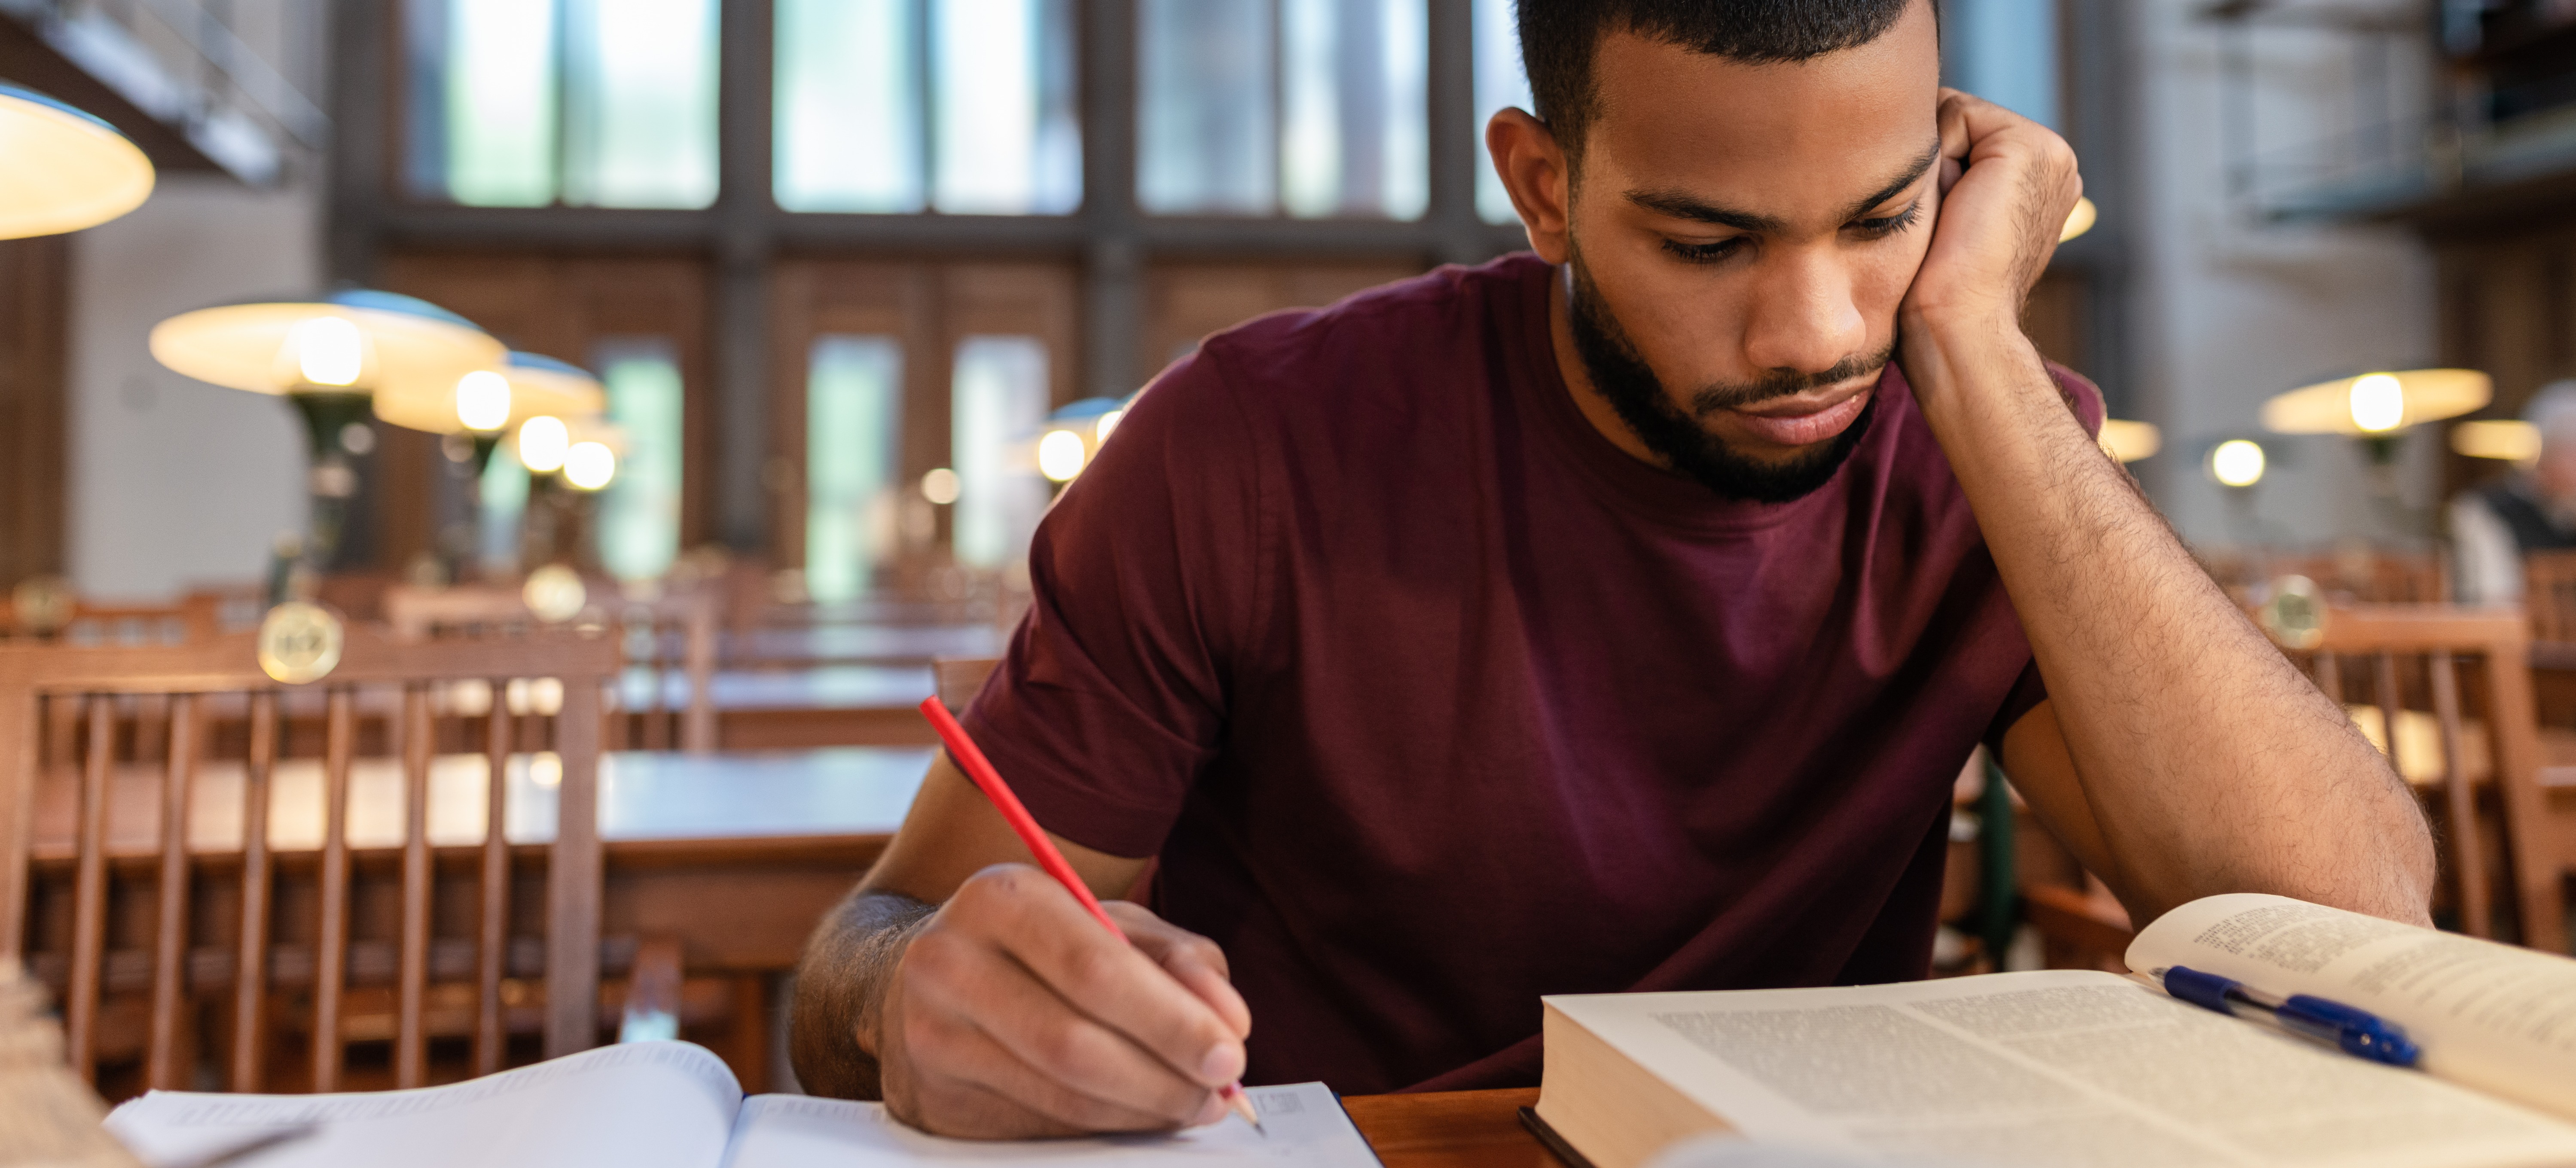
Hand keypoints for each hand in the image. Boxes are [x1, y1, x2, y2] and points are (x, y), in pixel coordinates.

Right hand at [869, 864, 1251, 1137]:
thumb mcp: (1111, 923)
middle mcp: (951, 963)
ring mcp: (932, 1035)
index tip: (1229, 1053)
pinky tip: (1134, 1113)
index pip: (1095, 969)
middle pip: (1073, 1043)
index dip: (1170, 1021)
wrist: (930, 974)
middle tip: (1217, 1093)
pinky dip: (1102, 1127)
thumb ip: (1178, 959)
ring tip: (1188, 1103)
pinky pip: (1037, 1126)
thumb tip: (1228, 1020)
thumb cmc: (1038, 944)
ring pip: (1058, 1095)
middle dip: (1162, 1077)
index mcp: (1003, 898)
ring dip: (1140, 1110)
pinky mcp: (934, 1097)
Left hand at [1901, 89, 2081, 333]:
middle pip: (1956, 119)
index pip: (1963, 133)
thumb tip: (1909, 129)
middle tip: (1941, 222)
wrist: (1959, 325)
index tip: (1934, 220)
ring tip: (1947, 217)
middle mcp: (2051, 164)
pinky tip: (1951, 206)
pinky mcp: (2031, 147)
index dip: (1928, 166)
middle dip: (1930, 161)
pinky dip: (1936, 158)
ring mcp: (2049, 152)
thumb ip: (1947, 172)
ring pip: (1953, 115)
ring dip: (1931, 164)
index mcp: (2038, 182)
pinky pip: (1956, 115)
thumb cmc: (1935, 290)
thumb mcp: (1945, 218)